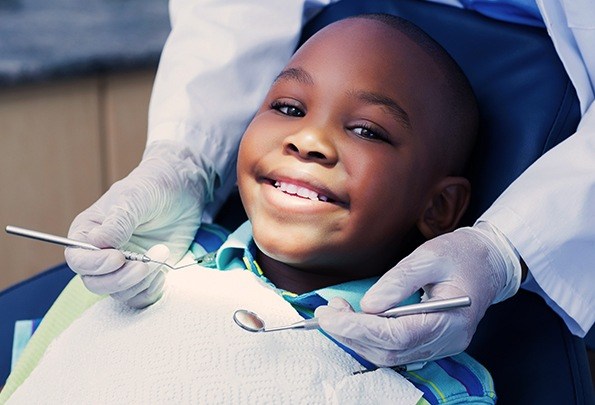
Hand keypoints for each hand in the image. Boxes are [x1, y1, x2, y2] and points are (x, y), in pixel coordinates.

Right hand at [65, 141, 214, 307]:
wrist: (181, 191)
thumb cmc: (152, 188)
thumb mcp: (135, 198)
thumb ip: (118, 222)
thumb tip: (98, 242)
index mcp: (88, 233)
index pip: (78, 259)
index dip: (94, 264)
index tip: (118, 258)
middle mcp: (101, 255)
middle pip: (95, 283)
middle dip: (121, 278)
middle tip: (145, 263)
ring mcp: (123, 268)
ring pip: (119, 293)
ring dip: (142, 280)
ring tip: (161, 254)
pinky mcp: (144, 277)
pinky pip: (139, 298)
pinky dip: (151, 290)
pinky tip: (163, 272)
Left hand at [315, 223, 521, 365]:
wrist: (488, 262)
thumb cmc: (461, 255)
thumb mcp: (430, 256)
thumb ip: (399, 281)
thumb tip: (368, 305)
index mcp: (451, 321)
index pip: (397, 336)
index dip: (359, 329)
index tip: (330, 315)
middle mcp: (447, 341)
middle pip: (390, 351)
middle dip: (352, 334)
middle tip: (327, 311)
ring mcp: (440, 346)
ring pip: (389, 356)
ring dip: (357, 338)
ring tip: (336, 313)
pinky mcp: (431, 343)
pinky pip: (395, 350)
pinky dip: (369, 339)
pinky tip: (354, 322)